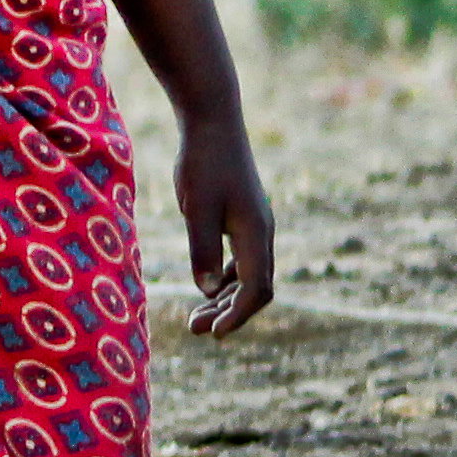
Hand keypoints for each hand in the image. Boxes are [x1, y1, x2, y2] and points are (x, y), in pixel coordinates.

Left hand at [176, 124, 275, 335]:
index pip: (256, 288)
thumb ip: (203, 249)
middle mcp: (262, 233)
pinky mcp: (244, 218)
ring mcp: (255, 225)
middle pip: (256, 288)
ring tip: (195, 317)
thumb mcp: (197, 209)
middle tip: (194, 328)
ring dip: (225, 299)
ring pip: (249, 276)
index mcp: (256, 232)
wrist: (213, 123)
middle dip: (228, 313)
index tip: (213, 333)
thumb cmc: (204, 164)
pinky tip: (205, 287)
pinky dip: (225, 280)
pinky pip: (242, 260)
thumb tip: (205, 291)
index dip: (237, 315)